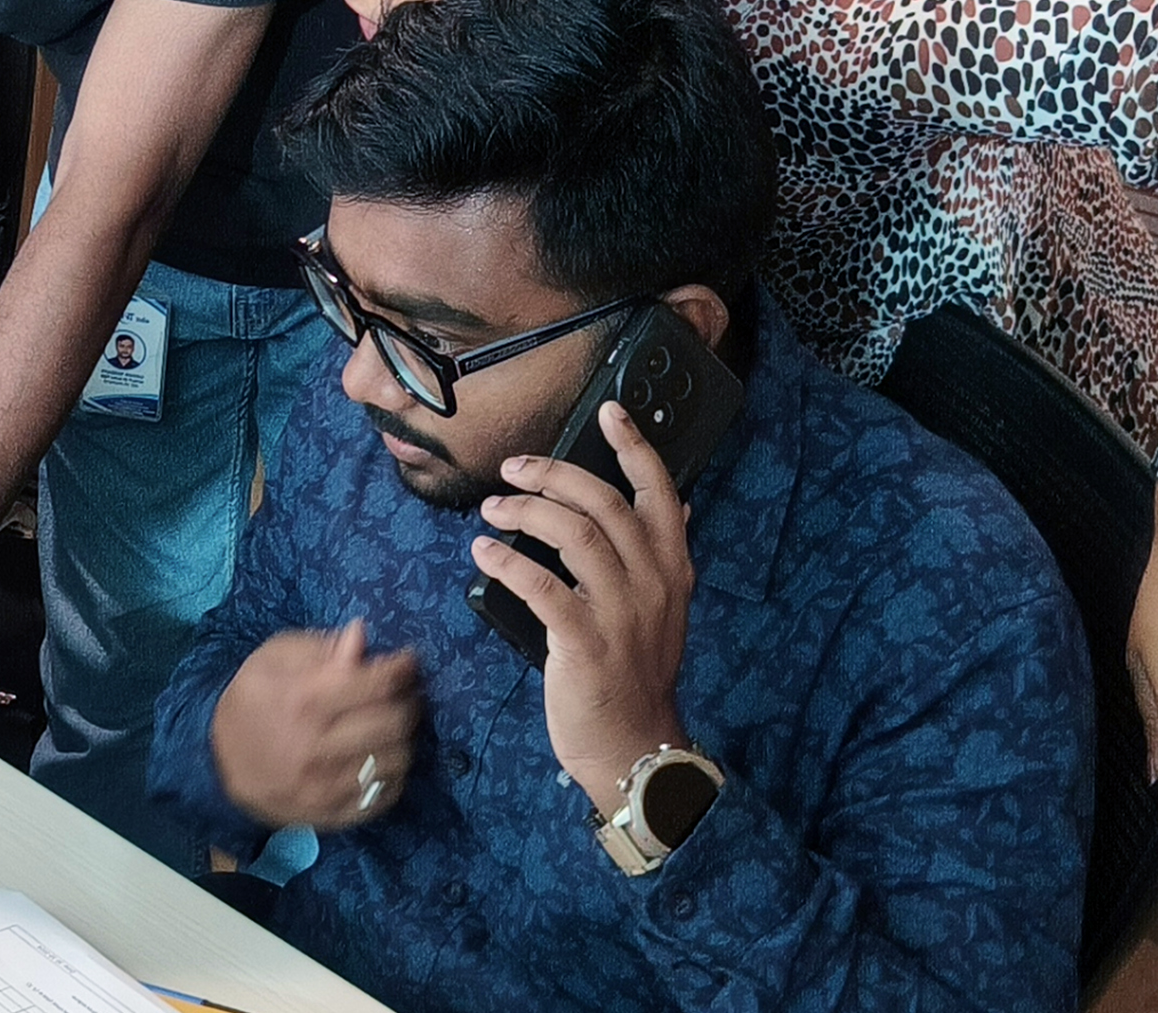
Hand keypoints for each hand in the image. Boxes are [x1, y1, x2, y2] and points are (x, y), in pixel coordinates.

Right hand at [209, 621, 419, 830]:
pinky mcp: (332, 815)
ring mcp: (326, 787)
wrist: (219, 764)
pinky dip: (395, 774)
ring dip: (406, 737)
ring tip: (397, 724)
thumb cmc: (251, 701)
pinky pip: (384, 796)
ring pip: (396, 760)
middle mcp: (317, 747)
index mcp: (302, 701)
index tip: (408, 660)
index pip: (375, 683)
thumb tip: (360, 636)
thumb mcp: (273, 659)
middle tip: (409, 692)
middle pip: (393, 722)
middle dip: (411, 700)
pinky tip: (384, 757)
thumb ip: (319, 647)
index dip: (402, 667)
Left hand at [472, 402, 694, 803]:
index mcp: (672, 570)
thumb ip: (659, 558)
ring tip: (492, 509)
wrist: (633, 745)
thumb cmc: (634, 672)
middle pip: (606, 504)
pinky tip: (485, 552)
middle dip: (555, 474)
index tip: (610, 413)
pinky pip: (543, 587)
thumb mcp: (662, 609)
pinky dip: (509, 562)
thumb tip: (672, 502)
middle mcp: (653, 584)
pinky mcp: (586, 643)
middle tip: (514, 466)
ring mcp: (622, 614)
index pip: (660, 493)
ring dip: (526, 512)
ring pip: (576, 535)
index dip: (635, 448)